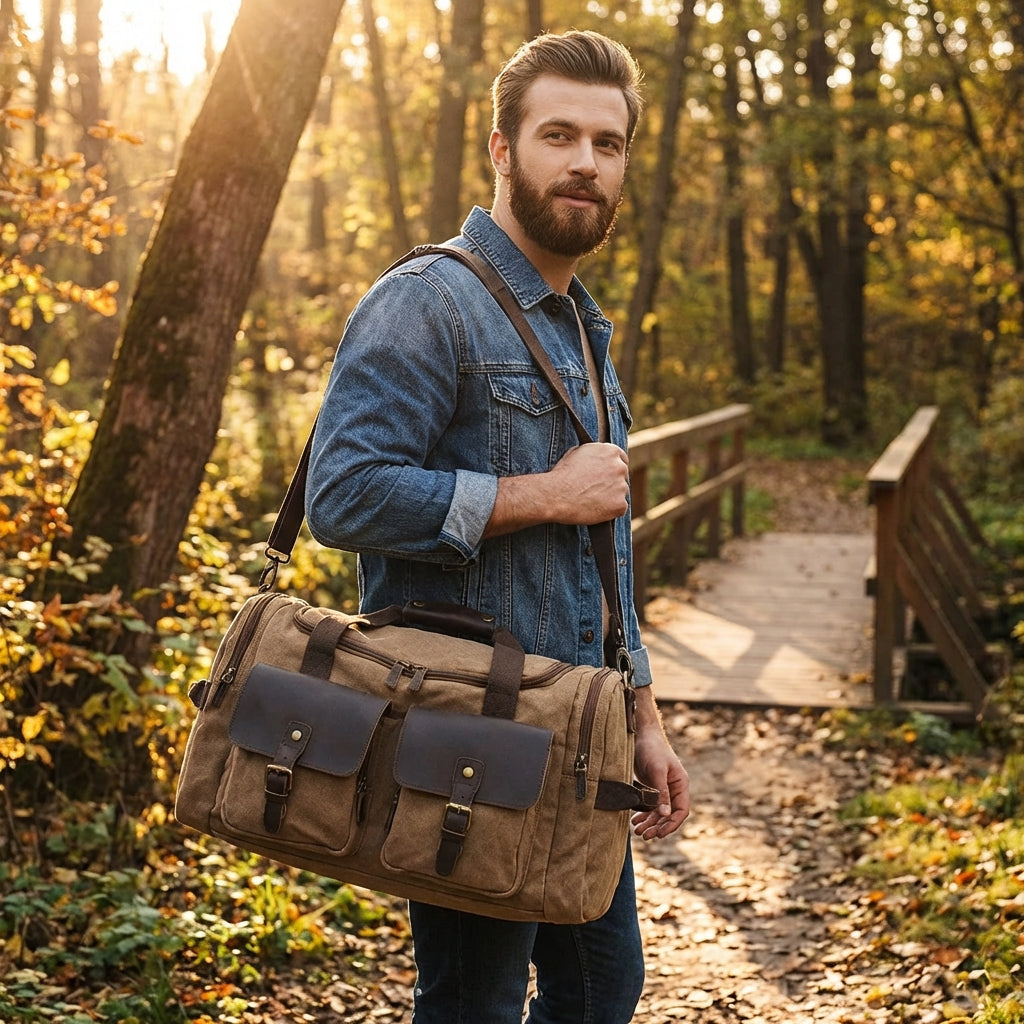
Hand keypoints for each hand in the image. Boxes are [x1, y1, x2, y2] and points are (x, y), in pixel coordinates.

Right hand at [546, 443, 628, 524]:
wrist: (555, 495)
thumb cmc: (562, 475)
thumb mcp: (576, 453)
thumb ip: (593, 454)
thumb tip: (596, 457)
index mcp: (610, 451)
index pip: (622, 459)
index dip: (613, 468)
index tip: (608, 475)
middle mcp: (619, 467)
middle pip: (622, 477)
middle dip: (612, 483)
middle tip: (596, 490)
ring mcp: (622, 487)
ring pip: (620, 493)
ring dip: (610, 497)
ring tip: (590, 500)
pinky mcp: (620, 505)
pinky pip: (619, 508)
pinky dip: (610, 511)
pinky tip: (595, 509)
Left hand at [631, 723, 689, 840]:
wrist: (641, 734)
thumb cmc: (652, 748)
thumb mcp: (656, 770)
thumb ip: (661, 792)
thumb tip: (665, 814)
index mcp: (680, 784)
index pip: (681, 811)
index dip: (671, 824)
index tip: (660, 834)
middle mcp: (673, 789)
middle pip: (669, 815)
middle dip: (658, 826)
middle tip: (645, 836)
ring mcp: (662, 789)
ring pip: (659, 812)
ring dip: (650, 823)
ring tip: (638, 831)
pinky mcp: (651, 787)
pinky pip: (650, 806)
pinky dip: (644, 814)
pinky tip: (636, 820)